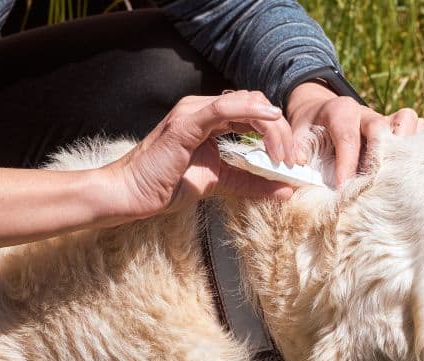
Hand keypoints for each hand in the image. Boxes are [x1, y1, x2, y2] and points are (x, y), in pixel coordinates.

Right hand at [101, 91, 297, 224]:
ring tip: (282, 156)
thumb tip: (287, 191)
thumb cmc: (167, 185)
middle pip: (255, 105)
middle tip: (291, 161)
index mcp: (210, 119)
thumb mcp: (221, 183)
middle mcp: (202, 109)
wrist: (131, 194)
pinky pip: (221, 108)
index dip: (278, 132)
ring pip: (245, 103)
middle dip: (280, 131)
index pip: (254, 113)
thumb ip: (252, 183)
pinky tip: (269, 119)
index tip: (292, 160)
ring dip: (271, 128)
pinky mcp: (184, 123)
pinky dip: (249, 111)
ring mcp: (192, 112)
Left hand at [286, 82, 423, 185]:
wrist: (320, 113)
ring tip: (399, 172)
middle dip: (380, 157)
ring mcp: (385, 119)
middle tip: (375, 184)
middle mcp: (365, 112)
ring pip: (408, 120)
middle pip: (382, 126)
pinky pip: (420, 128)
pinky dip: (419, 145)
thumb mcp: (296, 137)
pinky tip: (409, 168)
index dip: (347, 165)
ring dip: (406, 145)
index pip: (347, 138)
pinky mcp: (398, 127)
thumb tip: (296, 177)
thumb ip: (297, 153)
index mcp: (339, 111)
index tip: (343, 189)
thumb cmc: (309, 130)